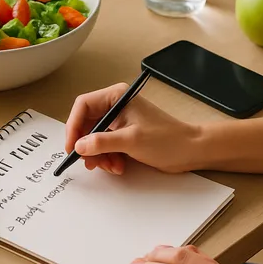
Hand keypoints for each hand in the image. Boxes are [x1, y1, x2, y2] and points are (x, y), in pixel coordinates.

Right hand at [65, 83, 201, 174]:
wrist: (190, 150)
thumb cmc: (167, 139)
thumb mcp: (131, 140)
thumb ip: (102, 142)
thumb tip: (79, 146)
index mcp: (116, 97)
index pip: (83, 106)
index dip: (73, 126)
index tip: (72, 146)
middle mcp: (116, 105)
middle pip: (86, 123)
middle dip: (87, 145)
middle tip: (89, 162)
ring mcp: (120, 121)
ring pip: (94, 137)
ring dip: (98, 155)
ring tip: (110, 166)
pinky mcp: (124, 135)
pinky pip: (105, 146)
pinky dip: (107, 158)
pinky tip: (118, 166)